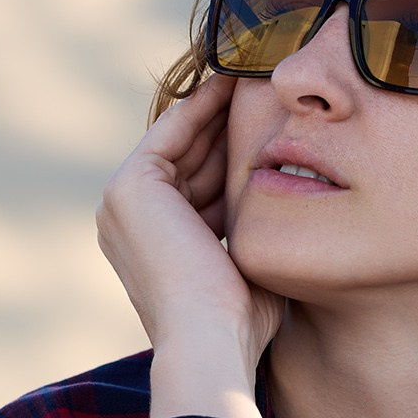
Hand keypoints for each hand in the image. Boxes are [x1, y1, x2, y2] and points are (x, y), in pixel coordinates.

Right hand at [94, 73, 283, 417]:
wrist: (210, 342)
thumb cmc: (240, 322)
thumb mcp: (248, 266)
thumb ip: (254, 235)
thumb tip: (295, 212)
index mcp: (147, 246)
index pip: (196, 186)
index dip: (234, 153)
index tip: (274, 123)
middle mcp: (125, 223)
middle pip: (187, 158)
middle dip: (227, 124)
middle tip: (268, 88)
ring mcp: (122, 202)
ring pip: (182, 139)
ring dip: (219, 106)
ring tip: (260, 76)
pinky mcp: (130, 187)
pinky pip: (173, 130)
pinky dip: (205, 104)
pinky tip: (240, 82)